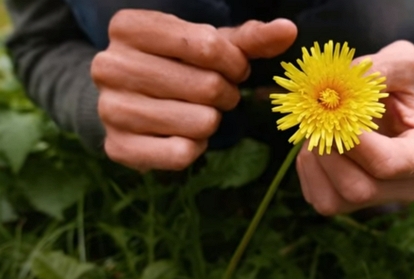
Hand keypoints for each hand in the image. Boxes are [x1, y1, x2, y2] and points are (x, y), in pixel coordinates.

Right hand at [92, 10, 296, 170]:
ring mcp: (110, 109)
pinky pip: (181, 154)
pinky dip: (195, 148)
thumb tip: (288, 29)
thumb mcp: (210, 44)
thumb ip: (250, 37)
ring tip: (199, 111)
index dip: (234, 63)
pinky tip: (184, 134)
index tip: (233, 68)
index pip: (209, 46)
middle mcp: (109, 66)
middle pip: (207, 86)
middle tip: (217, 94)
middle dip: (226, 94)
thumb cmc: (178, 64)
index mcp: (129, 27)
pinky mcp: (117, 147)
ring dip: (212, 120)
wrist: (132, 100)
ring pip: (200, 123)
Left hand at [296, 41, 413, 215]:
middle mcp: (409, 188)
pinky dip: (309, 170)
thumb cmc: (403, 83)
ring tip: (318, 128)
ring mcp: (379, 201)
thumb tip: (345, 81)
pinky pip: (319, 198)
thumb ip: (382, 66)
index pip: (388, 164)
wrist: (396, 104)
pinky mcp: (350, 204)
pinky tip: (317, 144)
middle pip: (358, 189)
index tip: (336, 108)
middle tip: (319, 118)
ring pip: (334, 200)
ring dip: (315, 160)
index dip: (355, 140)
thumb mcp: (403, 61)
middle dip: (329, 151)